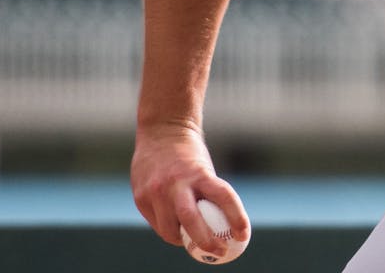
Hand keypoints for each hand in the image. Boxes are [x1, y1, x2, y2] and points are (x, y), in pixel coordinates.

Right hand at [131, 123, 249, 253]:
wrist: (162, 131)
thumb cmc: (190, 156)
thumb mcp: (204, 170)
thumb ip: (208, 196)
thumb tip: (223, 229)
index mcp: (199, 173)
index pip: (224, 197)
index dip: (236, 218)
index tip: (244, 235)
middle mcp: (176, 182)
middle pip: (192, 221)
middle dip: (207, 242)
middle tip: (221, 252)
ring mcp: (155, 191)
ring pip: (170, 230)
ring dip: (184, 241)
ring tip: (194, 244)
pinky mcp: (141, 198)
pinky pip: (157, 223)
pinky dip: (168, 230)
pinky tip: (175, 229)